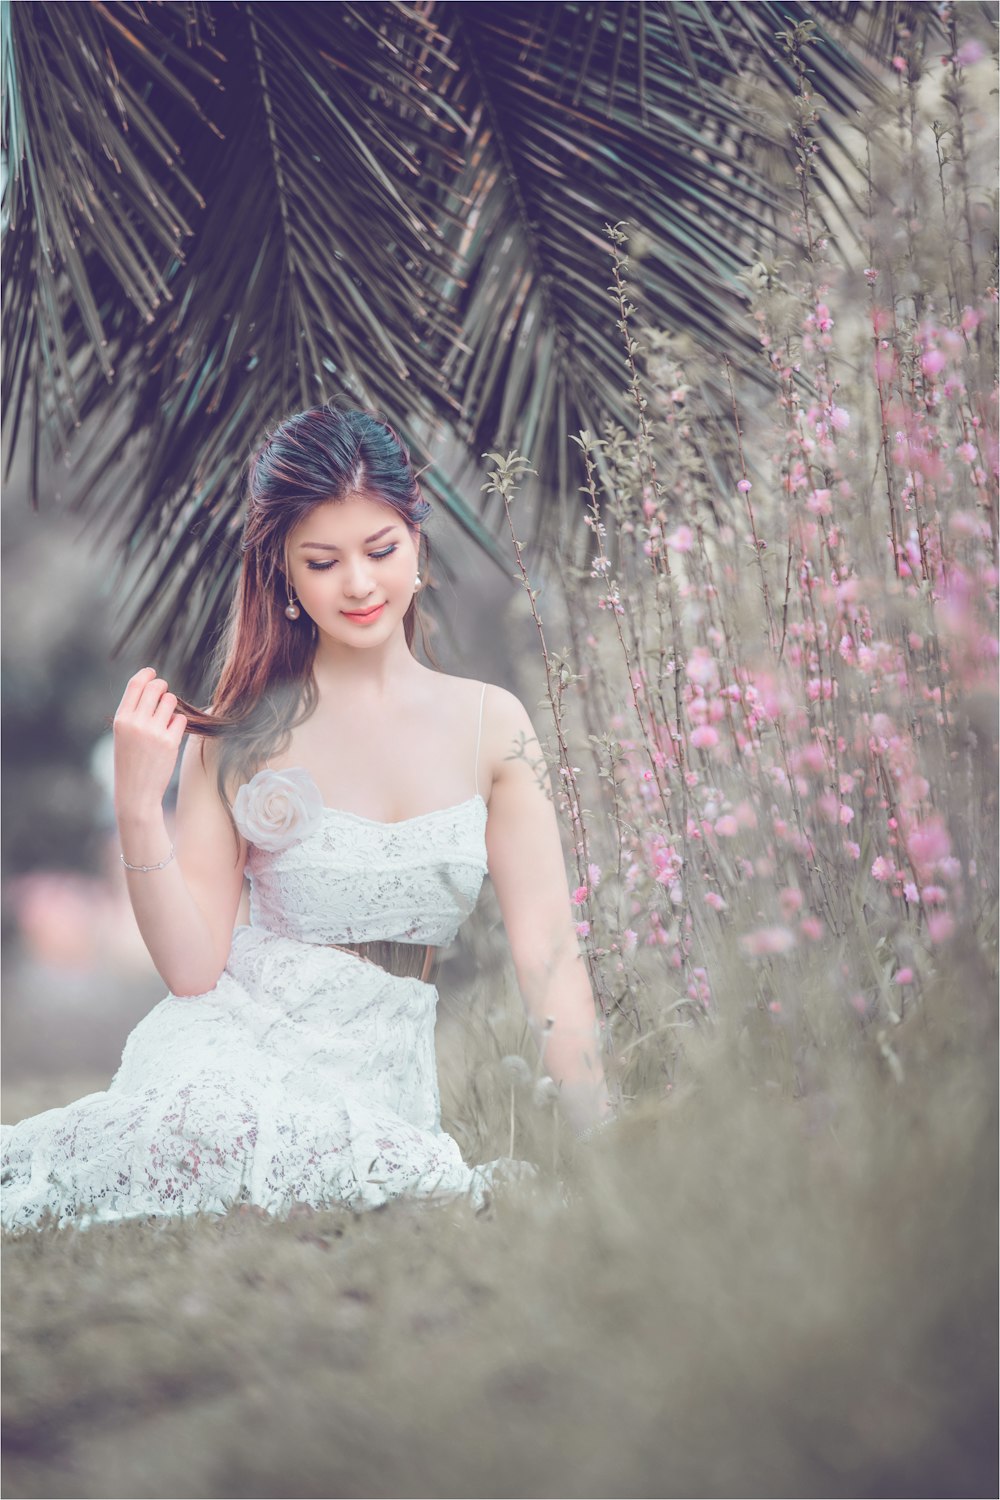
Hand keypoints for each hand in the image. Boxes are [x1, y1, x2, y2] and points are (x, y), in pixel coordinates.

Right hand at [113, 667, 187, 819]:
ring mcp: (154, 732)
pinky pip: (180, 719)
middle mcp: (136, 722)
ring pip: (170, 701)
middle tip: (164, 692)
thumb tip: (154, 687)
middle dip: (162, 686)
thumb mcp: (124, 734)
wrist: (135, 792)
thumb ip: (134, 712)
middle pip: (155, 688)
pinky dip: (177, 723)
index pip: (135, 685)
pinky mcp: (170, 742)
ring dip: (171, 705)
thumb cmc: (129, 762)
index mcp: (121, 719)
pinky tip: (170, 735)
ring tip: (165, 719)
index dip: (146, 674)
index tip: (152, 672)